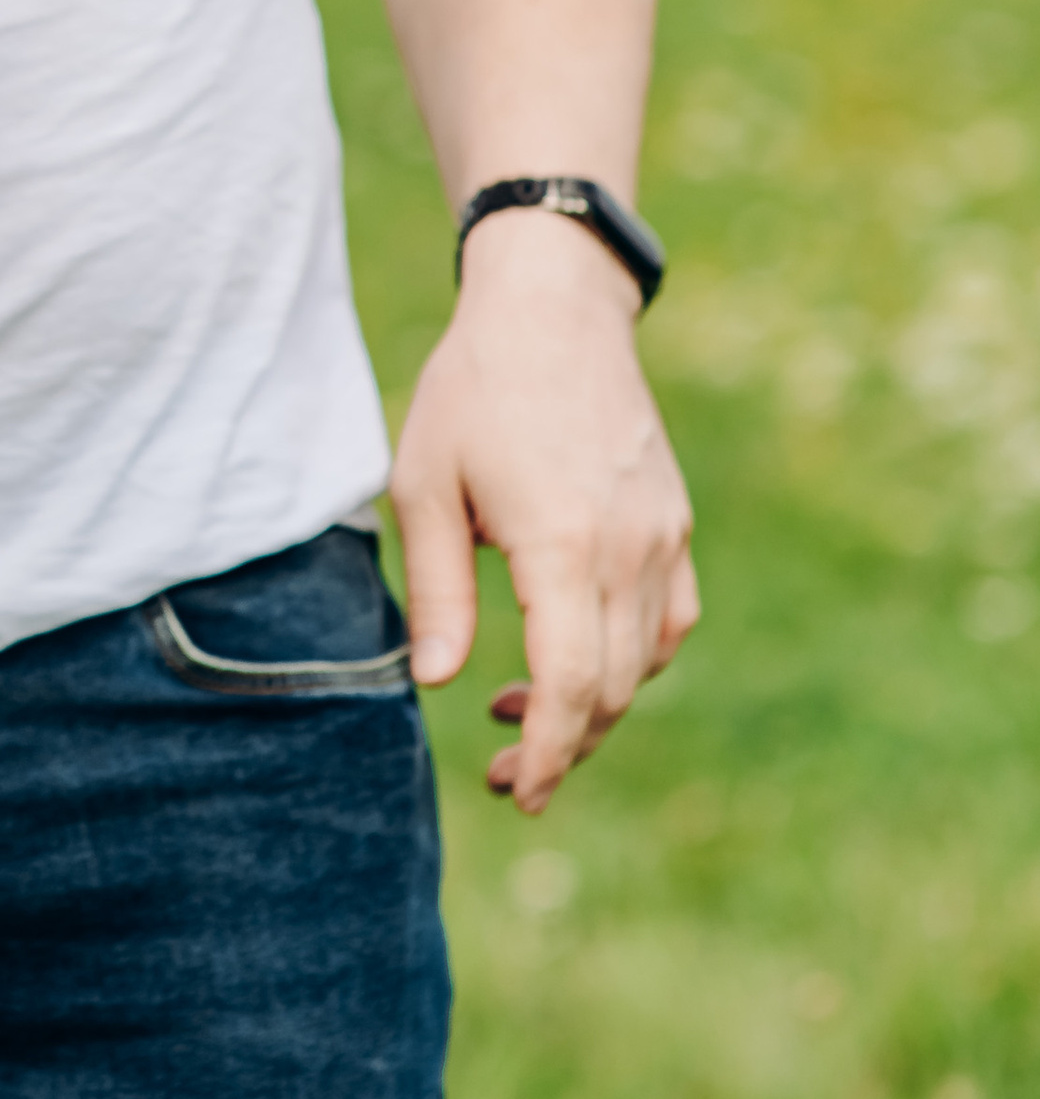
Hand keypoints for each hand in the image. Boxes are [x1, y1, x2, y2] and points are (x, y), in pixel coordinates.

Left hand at [388, 211, 697, 812]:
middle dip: (565, 746)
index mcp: (563, 544)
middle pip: (615, 687)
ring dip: (597, 706)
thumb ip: (438, 590)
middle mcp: (629, 547)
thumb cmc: (473, 389)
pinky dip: (634, 656)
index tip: (520, 791)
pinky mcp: (673, 520)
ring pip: (646, 659)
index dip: (552, 753)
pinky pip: (671, 616)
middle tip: (504, 771)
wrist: (552, 307)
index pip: (574, 685)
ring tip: (524, 713)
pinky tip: (582, 654)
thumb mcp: (425, 485)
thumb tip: (436, 683)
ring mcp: (662, 533)